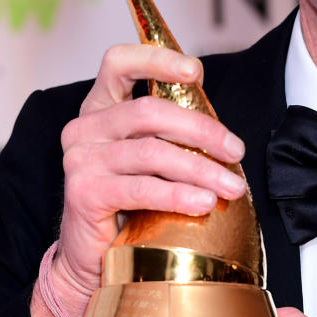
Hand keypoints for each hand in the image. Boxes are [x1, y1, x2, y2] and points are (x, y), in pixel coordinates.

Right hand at [31, 44, 248, 316]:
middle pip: (149, 111)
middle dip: (201, 129)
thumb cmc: (127, 203)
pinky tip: (204, 203)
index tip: (196, 71)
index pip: (119, 62)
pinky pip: (142, 188)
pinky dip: (179, 195)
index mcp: (100, 107)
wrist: (90, 258)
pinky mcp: (85, 193)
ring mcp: (81, 160)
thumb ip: (170, 134)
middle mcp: (84, 127)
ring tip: (232, 187)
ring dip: (201, 169)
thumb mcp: (147, 158)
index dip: (157, 59)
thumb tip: (223, 132)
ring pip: (152, 152)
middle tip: (235, 151)